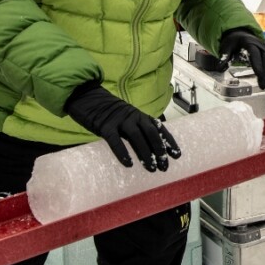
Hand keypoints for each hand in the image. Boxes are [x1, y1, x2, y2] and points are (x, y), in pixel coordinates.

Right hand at [65, 85, 180, 170]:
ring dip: (145, 153)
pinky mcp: (105, 125)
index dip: (168, 141)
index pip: (159, 128)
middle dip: (159, 150)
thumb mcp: (126, 118)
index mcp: (139, 115)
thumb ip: (136, 129)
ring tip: (151, 168)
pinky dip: (123, 152)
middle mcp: (133, 116)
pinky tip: (128, 164)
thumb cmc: (108, 112)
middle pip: (151, 133)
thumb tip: (149, 148)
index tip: (177, 154)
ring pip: (136, 137)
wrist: (87, 96)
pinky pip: (115, 140)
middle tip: (164, 166)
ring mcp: (119, 120)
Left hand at [219, 28, 264, 89]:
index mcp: (249, 43)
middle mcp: (261, 46)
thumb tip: (220, 67)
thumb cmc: (233, 42)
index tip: (259, 75)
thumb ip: (224, 57)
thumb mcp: (226, 47)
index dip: (258, 64)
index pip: (255, 53)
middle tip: (262, 86)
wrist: (241, 34)